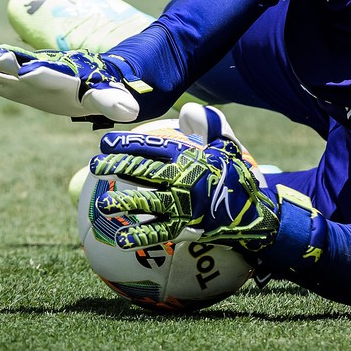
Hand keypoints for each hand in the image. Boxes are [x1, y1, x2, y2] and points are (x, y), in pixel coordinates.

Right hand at [0, 45, 149, 123]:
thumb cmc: (102, 88)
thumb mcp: (109, 97)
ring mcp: (20, 78)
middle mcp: (36, 72)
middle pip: (12, 65)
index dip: (29, 69)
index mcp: (60, 74)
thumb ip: (113, 102)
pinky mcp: (11, 86)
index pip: (43, 71)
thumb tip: (129, 111)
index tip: (13, 64)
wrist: (91, 79)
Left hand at [90, 103, 278, 250]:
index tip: (105, 142)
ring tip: (102, 204)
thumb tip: (186, 111)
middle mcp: (184, 179)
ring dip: (124, 202)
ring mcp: (184, 205)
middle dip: (117, 167)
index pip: (153, 146)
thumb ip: (208, 123)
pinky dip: (141, 236)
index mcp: (190, 157)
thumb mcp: (226, 143)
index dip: (127, 143)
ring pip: (148, 202)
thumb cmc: (235, 174)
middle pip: (144, 171)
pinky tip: (121, 239)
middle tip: (94, 165)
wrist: (256, 211)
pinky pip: (160, 233)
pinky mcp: (187, 227)